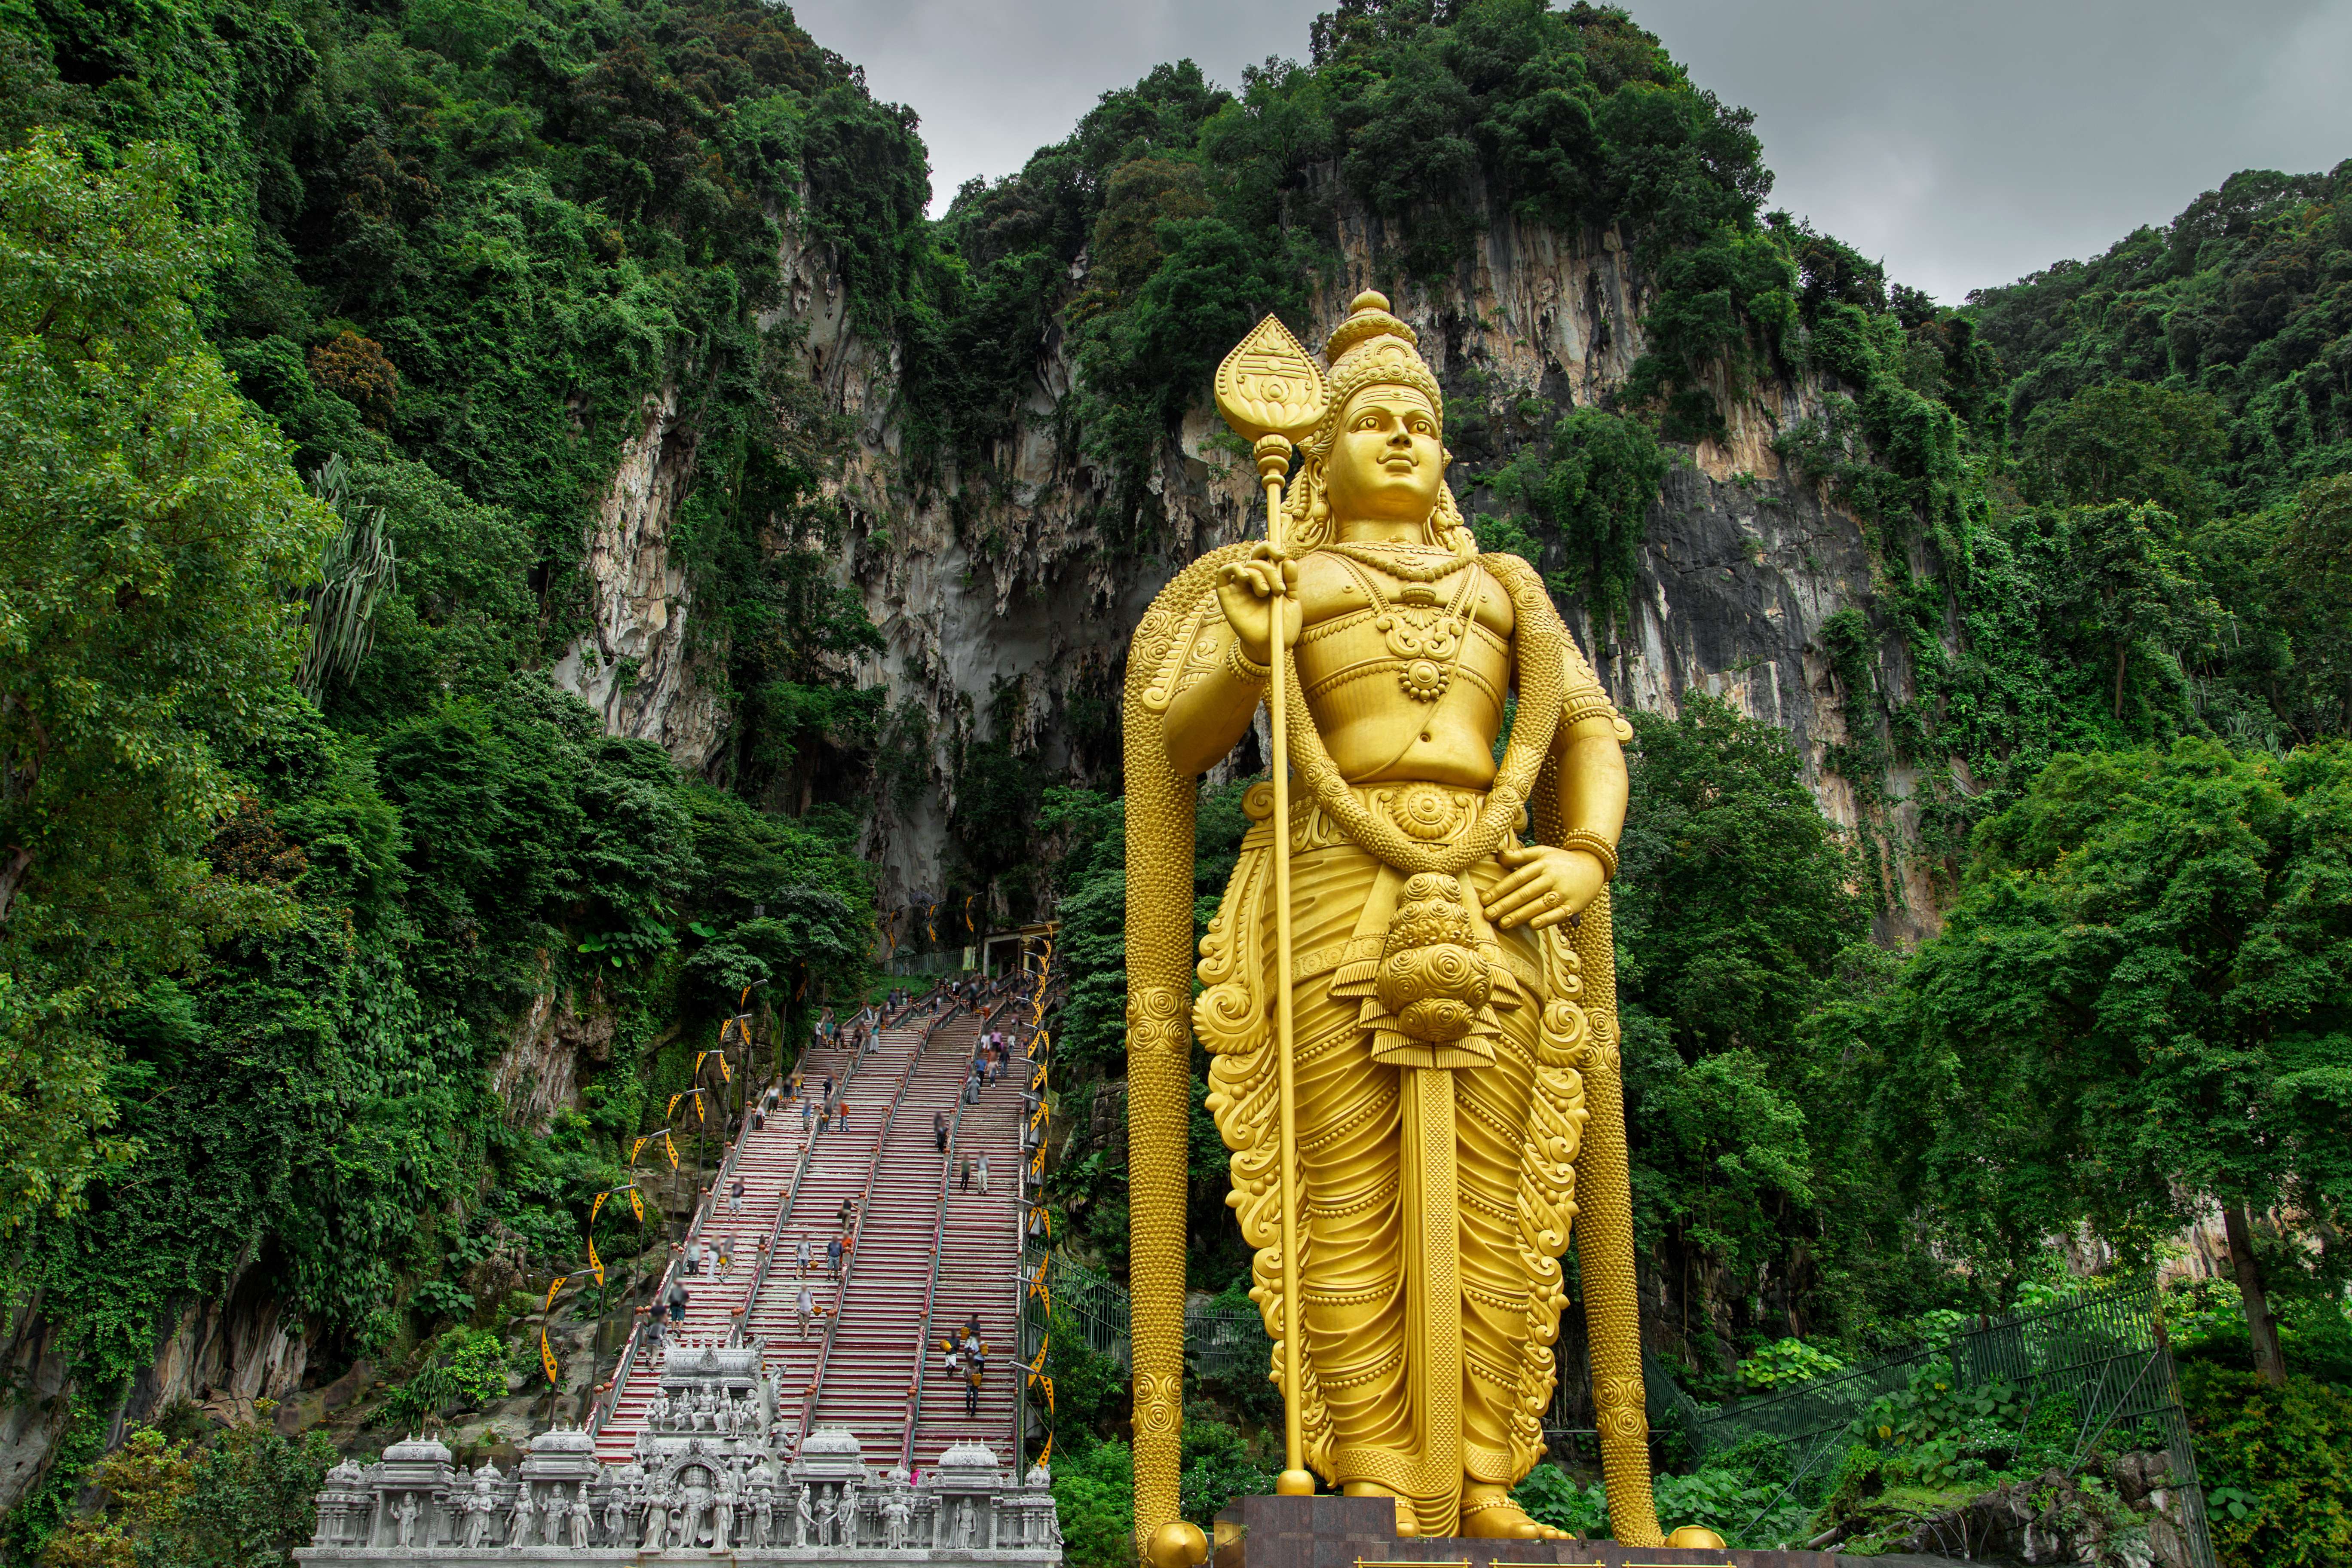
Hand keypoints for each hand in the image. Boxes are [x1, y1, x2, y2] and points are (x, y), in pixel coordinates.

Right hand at [1215, 543, 1300, 665]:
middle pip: (1255, 558)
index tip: (1282, 555)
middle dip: (1270, 568)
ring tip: (1266, 593)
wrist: (1271, 646)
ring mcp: (1239, 587)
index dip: (1271, 548)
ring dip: (1258, 575)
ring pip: (1245, 566)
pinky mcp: (1226, 596)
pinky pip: (1223, 574)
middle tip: (1279, 588)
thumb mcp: (1292, 602)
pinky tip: (1244, 576)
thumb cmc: (1282, 626)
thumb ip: (1291, 581)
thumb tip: (1288, 561)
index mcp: (1268, 578)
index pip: (1266, 554)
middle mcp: (1252, 580)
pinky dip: (1232, 568)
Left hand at [1485, 845, 1605, 930]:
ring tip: (1503, 923)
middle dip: (1505, 905)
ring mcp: (1564, 891)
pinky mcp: (1575, 904)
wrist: (1593, 866)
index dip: (1500, 889)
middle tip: (1488, 915)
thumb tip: (1498, 855)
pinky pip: (1559, 913)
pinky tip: (1533, 925)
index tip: (1484, 899)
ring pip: (1539, 904)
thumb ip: (1520, 855)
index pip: (1517, 878)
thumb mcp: (1542, 852)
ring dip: (1520, 915)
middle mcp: (1552, 877)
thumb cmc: (1561, 861)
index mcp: (1542, 864)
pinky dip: (1547, 919)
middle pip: (1525, 892)